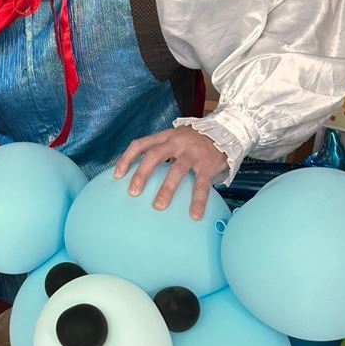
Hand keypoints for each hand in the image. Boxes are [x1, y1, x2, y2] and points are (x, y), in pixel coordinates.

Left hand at [114, 126, 228, 220]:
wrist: (228, 130)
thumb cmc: (196, 141)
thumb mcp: (177, 139)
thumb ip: (163, 153)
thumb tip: (144, 178)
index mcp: (166, 137)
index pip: (140, 144)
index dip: (127, 159)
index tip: (117, 176)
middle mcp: (177, 142)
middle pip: (154, 155)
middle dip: (141, 174)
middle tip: (133, 192)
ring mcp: (193, 152)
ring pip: (177, 169)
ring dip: (166, 188)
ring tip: (158, 206)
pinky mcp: (209, 163)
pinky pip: (202, 184)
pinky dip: (198, 200)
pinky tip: (195, 215)